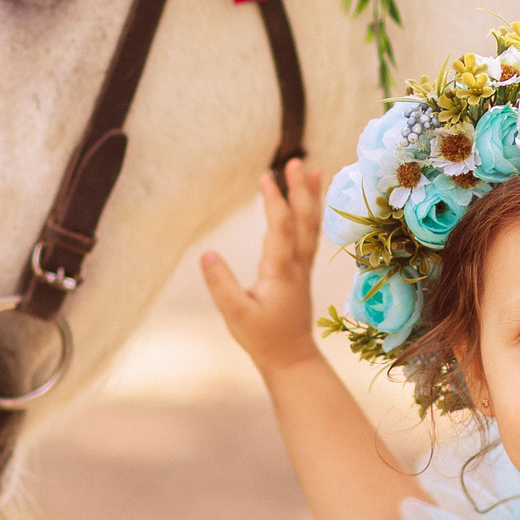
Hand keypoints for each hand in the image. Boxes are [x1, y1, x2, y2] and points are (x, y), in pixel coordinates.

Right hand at [200, 159, 326, 376]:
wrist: (292, 358)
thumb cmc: (262, 338)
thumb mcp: (235, 314)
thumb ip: (221, 285)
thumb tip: (207, 253)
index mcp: (281, 271)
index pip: (280, 229)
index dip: (274, 201)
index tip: (266, 176)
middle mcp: (297, 265)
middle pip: (303, 221)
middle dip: (299, 190)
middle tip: (296, 162)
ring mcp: (302, 267)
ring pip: (311, 226)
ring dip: (311, 197)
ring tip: (312, 170)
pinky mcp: (302, 272)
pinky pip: (310, 235)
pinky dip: (311, 213)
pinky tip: (310, 202)